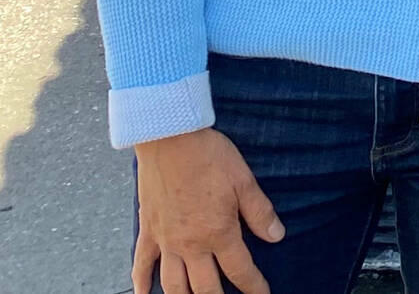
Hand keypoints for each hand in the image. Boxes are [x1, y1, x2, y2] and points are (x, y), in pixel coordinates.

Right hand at [132, 128, 282, 293]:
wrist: (170, 140)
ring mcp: (166, 241)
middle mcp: (190, 244)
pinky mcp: (148, 230)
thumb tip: (277, 236)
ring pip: (173, 284)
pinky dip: (141, 284)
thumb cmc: (209, 156)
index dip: (253, 286)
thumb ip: (259, 212)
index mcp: (218, 233)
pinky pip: (141, 264)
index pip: (239, 270)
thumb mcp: (244, 181)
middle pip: (205, 287)